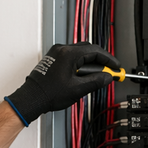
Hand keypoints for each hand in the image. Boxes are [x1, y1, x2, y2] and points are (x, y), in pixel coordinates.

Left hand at [5, 43, 120, 125]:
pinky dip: (80, 64)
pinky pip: (71, 57)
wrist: (32, 98)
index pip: (95, 51)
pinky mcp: (53, 59)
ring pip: (80, 53)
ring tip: (96, 76)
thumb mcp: (78, 89)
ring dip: (90, 63)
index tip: (116, 66)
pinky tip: (83, 75)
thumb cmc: (49, 93)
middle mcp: (61, 50)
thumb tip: (107, 78)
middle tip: (109, 71)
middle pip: (88, 50)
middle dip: (101, 61)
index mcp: (68, 54)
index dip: (109, 60)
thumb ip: (96, 82)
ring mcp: (56, 53)